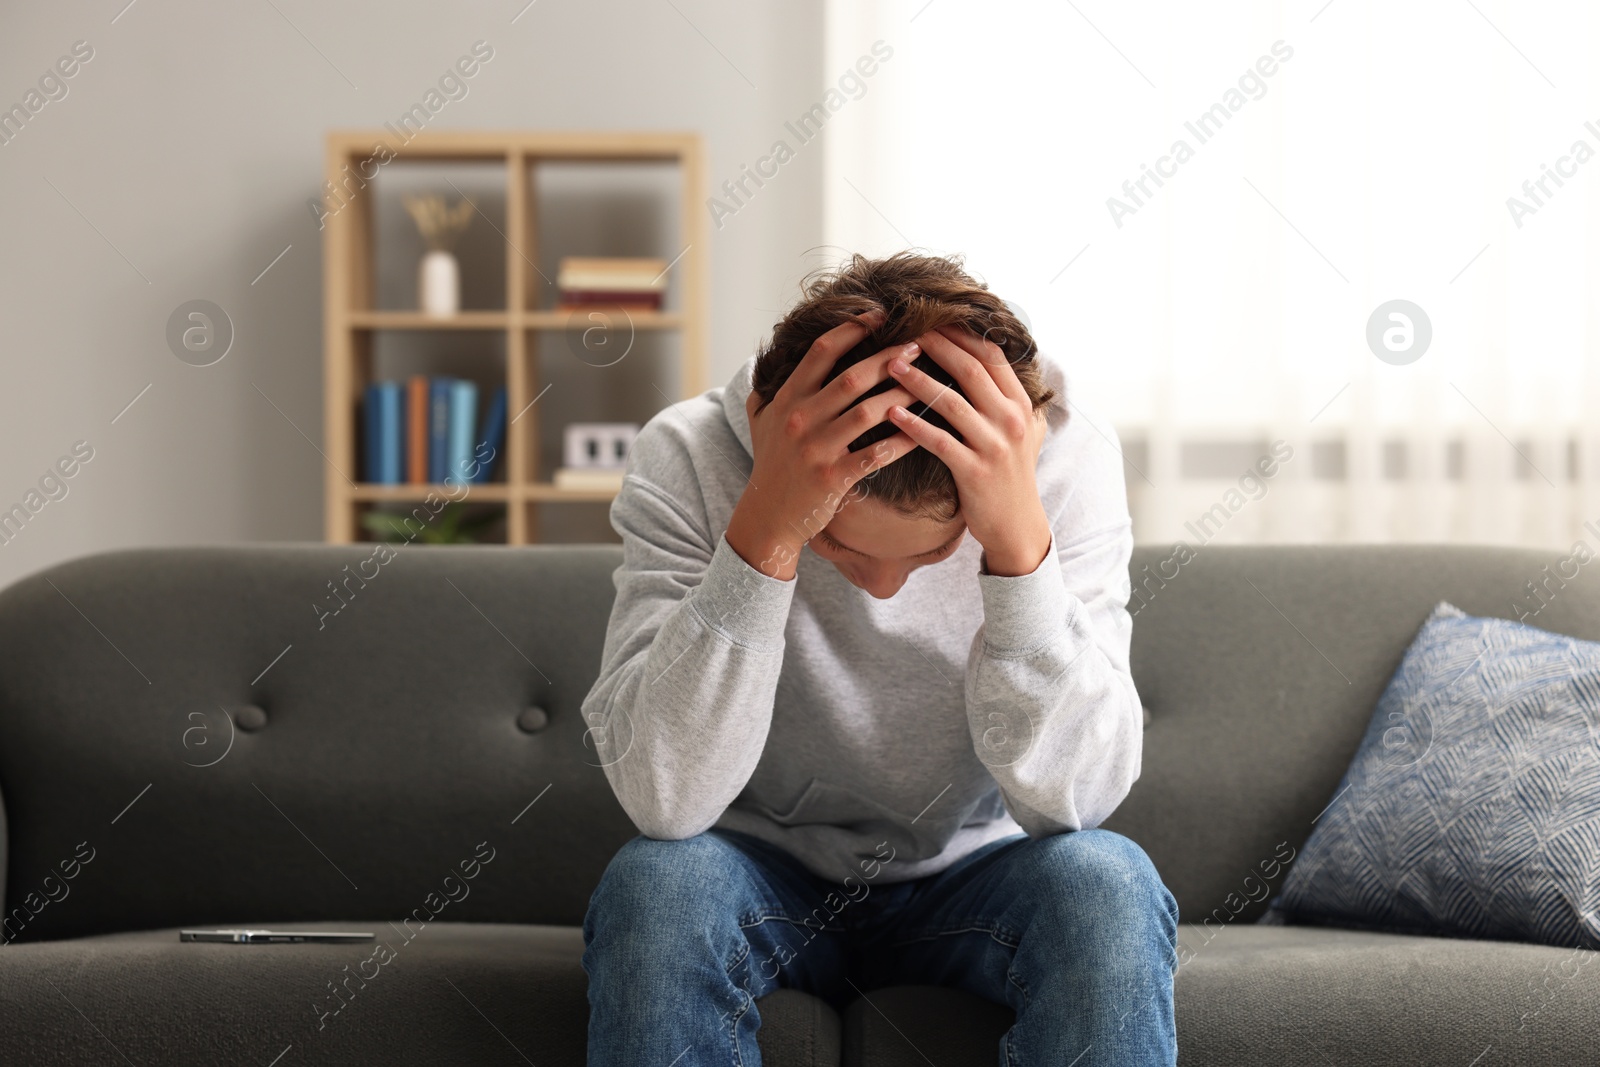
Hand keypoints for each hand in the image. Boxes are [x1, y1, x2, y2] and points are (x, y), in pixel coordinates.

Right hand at [726, 310, 921, 579]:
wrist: (767, 516)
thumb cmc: (770, 466)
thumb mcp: (759, 424)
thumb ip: (764, 393)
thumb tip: (761, 365)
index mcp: (787, 399)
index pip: (821, 352)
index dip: (851, 329)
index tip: (879, 315)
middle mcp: (800, 419)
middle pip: (852, 378)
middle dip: (889, 358)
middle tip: (918, 345)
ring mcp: (817, 449)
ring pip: (869, 412)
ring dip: (902, 394)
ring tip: (928, 383)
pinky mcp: (833, 477)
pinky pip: (877, 453)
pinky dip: (903, 440)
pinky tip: (925, 430)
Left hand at [885, 324, 1051, 576]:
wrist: (1017, 525)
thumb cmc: (1010, 475)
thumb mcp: (1024, 430)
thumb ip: (1009, 397)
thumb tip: (992, 359)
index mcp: (1021, 404)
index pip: (991, 355)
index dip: (960, 334)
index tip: (931, 320)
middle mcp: (1012, 420)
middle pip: (971, 370)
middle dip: (936, 347)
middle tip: (904, 333)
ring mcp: (995, 446)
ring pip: (952, 403)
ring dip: (918, 380)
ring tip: (889, 366)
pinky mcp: (975, 472)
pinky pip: (939, 442)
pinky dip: (913, 426)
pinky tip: (890, 413)